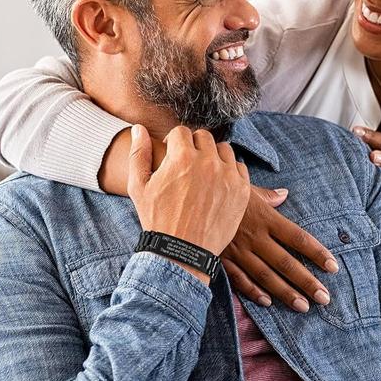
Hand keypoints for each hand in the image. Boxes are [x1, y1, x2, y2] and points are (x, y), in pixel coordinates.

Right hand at [127, 125, 250, 280]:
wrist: (181, 252)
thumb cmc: (157, 219)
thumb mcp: (139, 187)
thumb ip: (139, 153)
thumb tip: (138, 128)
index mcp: (181, 157)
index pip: (181, 131)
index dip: (174, 142)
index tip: (172, 154)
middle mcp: (207, 161)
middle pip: (203, 137)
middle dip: (193, 146)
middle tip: (187, 164)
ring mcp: (227, 175)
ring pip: (224, 149)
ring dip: (213, 156)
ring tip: (203, 173)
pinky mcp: (242, 190)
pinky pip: (239, 167)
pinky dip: (229, 171)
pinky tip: (218, 184)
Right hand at [222, 186, 339, 311]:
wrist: (187, 197)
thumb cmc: (219, 189)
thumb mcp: (245, 187)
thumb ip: (267, 195)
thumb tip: (284, 194)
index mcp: (265, 217)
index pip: (298, 238)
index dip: (317, 253)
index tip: (333, 267)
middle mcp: (255, 236)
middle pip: (286, 262)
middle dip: (307, 281)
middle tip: (324, 297)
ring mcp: (238, 250)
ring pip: (266, 276)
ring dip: (285, 293)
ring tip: (303, 306)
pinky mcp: (222, 259)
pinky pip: (240, 279)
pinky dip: (253, 292)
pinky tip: (267, 302)